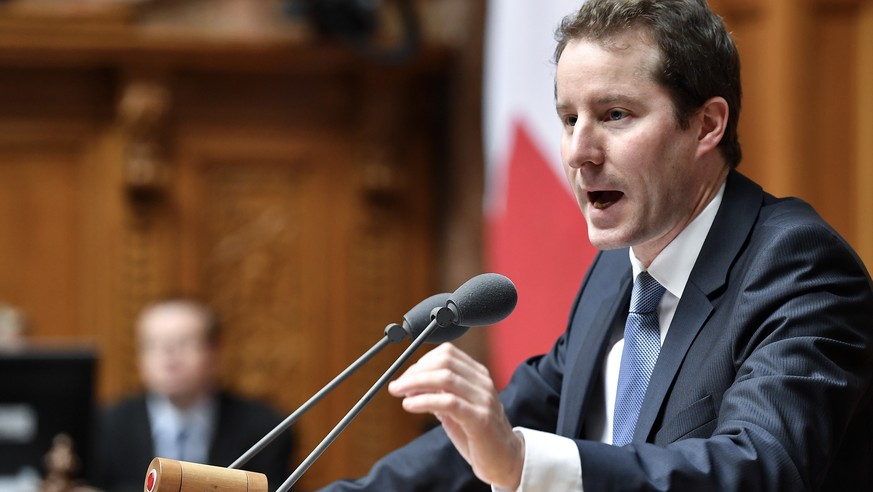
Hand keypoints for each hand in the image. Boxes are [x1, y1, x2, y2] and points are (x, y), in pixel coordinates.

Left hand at [388, 343, 524, 488]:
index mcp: (478, 375)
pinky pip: (448, 402)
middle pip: (444, 361)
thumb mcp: (455, 409)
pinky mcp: (480, 419)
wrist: (505, 460)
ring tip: (400, 393)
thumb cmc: (478, 434)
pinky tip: (410, 405)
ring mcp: (483, 400)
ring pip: (445, 378)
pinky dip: (424, 401)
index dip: (421, 362)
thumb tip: (410, 385)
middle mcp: (483, 382)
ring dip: (415, 383)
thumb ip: (438, 394)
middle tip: (397, 386)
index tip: (406, 376)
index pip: (447, 353)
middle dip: (415, 371)